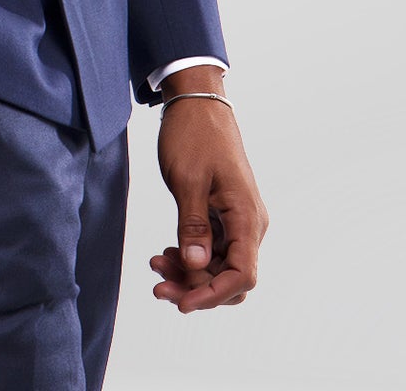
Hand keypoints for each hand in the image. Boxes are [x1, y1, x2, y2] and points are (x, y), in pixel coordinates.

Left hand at [152, 86, 268, 313]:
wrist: (196, 103)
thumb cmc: (194, 134)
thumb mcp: (188, 180)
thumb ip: (193, 225)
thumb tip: (196, 266)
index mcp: (246, 216)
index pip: (242, 275)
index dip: (213, 295)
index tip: (181, 302)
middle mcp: (248, 223)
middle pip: (230, 277)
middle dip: (196, 288)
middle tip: (158, 286)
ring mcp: (236, 220)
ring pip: (218, 266)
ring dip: (189, 273)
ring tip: (156, 265)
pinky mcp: (223, 215)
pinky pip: (211, 249)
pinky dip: (190, 256)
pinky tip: (166, 252)